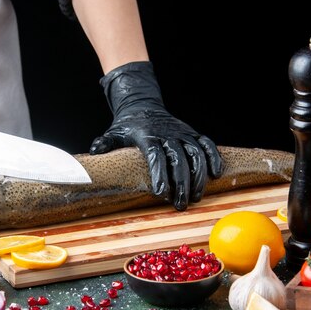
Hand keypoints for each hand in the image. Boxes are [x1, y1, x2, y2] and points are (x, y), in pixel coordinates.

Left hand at [90, 61, 222, 210]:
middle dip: (182, 183)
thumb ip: (104, 144)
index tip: (162, 194)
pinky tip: (216, 174)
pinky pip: (207, 144)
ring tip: (197, 196)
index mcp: (147, 137)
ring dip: (199, 176)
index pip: (156, 156)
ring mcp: (182, 134)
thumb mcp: (113, 134)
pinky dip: (213, 157)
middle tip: (181, 204)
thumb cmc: (126, 126)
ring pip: (196, 154)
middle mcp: (167, 134)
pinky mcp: (192, 134)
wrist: (142, 104)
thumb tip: (94, 153)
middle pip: (179, 159)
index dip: (160, 174)